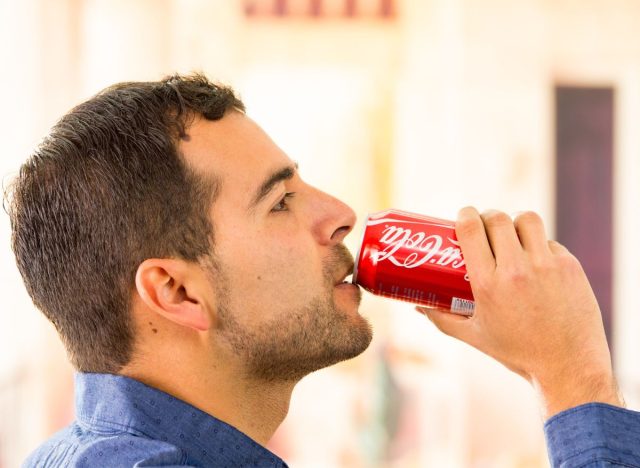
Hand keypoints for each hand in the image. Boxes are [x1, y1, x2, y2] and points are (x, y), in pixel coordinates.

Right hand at [418, 207, 623, 418]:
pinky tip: (535, 258)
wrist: (568, 366)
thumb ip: (442, 318)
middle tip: (485, 224)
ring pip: (527, 220)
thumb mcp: (475, 336)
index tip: (464, 215)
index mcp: (488, 284)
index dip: (465, 215)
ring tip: (511, 233)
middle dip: (488, 216)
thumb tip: (418, 304)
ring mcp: (546, 266)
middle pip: (497, 219)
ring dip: (515, 222)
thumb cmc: (517, 352)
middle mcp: (516, 270)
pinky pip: (550, 241)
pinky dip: (539, 245)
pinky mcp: (570, 267)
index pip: (472, 230)